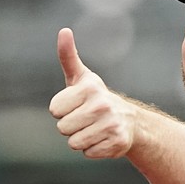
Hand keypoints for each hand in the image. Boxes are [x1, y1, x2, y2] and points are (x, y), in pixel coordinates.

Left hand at [49, 28, 135, 157]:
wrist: (129, 121)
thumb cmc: (95, 98)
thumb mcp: (81, 77)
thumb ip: (68, 56)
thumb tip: (64, 30)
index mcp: (90, 88)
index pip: (55, 110)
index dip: (62, 110)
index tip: (76, 105)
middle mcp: (102, 105)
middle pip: (62, 128)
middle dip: (70, 126)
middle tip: (86, 119)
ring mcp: (111, 125)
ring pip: (74, 143)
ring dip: (81, 139)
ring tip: (94, 129)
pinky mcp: (117, 143)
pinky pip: (88, 153)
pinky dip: (93, 149)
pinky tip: (103, 139)